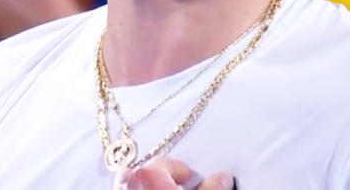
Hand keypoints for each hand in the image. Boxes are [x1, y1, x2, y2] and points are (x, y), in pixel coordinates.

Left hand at [115, 158, 234, 189]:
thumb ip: (211, 188)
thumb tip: (224, 175)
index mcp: (146, 176)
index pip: (164, 162)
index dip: (181, 170)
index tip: (192, 179)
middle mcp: (126, 182)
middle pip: (143, 171)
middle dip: (162, 177)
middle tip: (179, 187)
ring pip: (130, 182)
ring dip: (147, 185)